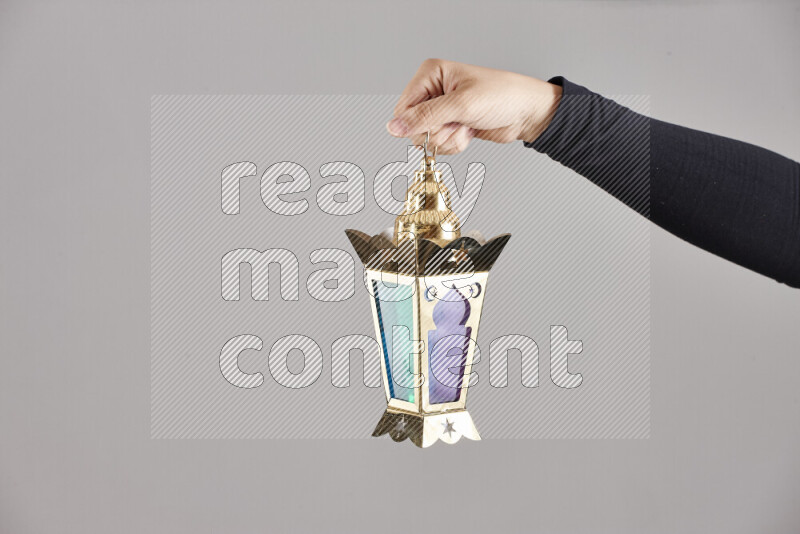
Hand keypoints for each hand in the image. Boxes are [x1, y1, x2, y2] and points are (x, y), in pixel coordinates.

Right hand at [387, 59, 561, 153]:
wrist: (527, 113)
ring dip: (448, 138)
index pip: (403, 108)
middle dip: (437, 131)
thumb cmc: (502, 96)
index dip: (415, 124)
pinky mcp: (451, 125)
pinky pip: (440, 145)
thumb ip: (425, 117)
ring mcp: (442, 110)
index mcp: (431, 74)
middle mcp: (433, 91)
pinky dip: (455, 144)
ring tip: (467, 125)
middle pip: (412, 127)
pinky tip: (470, 131)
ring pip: (427, 139)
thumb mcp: (461, 105)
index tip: (437, 125)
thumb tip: (394, 128)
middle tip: (457, 122)